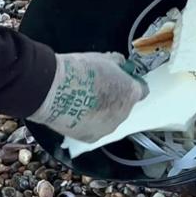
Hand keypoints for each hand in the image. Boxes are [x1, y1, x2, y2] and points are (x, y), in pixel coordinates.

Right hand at [29, 52, 147, 141]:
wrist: (54, 89)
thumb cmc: (79, 72)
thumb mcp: (104, 59)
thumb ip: (117, 64)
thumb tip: (118, 64)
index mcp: (131, 93)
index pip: (142, 91)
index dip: (131, 84)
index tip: (123, 80)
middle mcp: (123, 114)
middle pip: (124, 106)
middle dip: (114, 98)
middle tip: (97, 89)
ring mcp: (107, 127)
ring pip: (109, 119)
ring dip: (101, 112)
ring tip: (83, 100)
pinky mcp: (91, 137)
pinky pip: (94, 129)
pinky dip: (87, 122)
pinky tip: (76, 112)